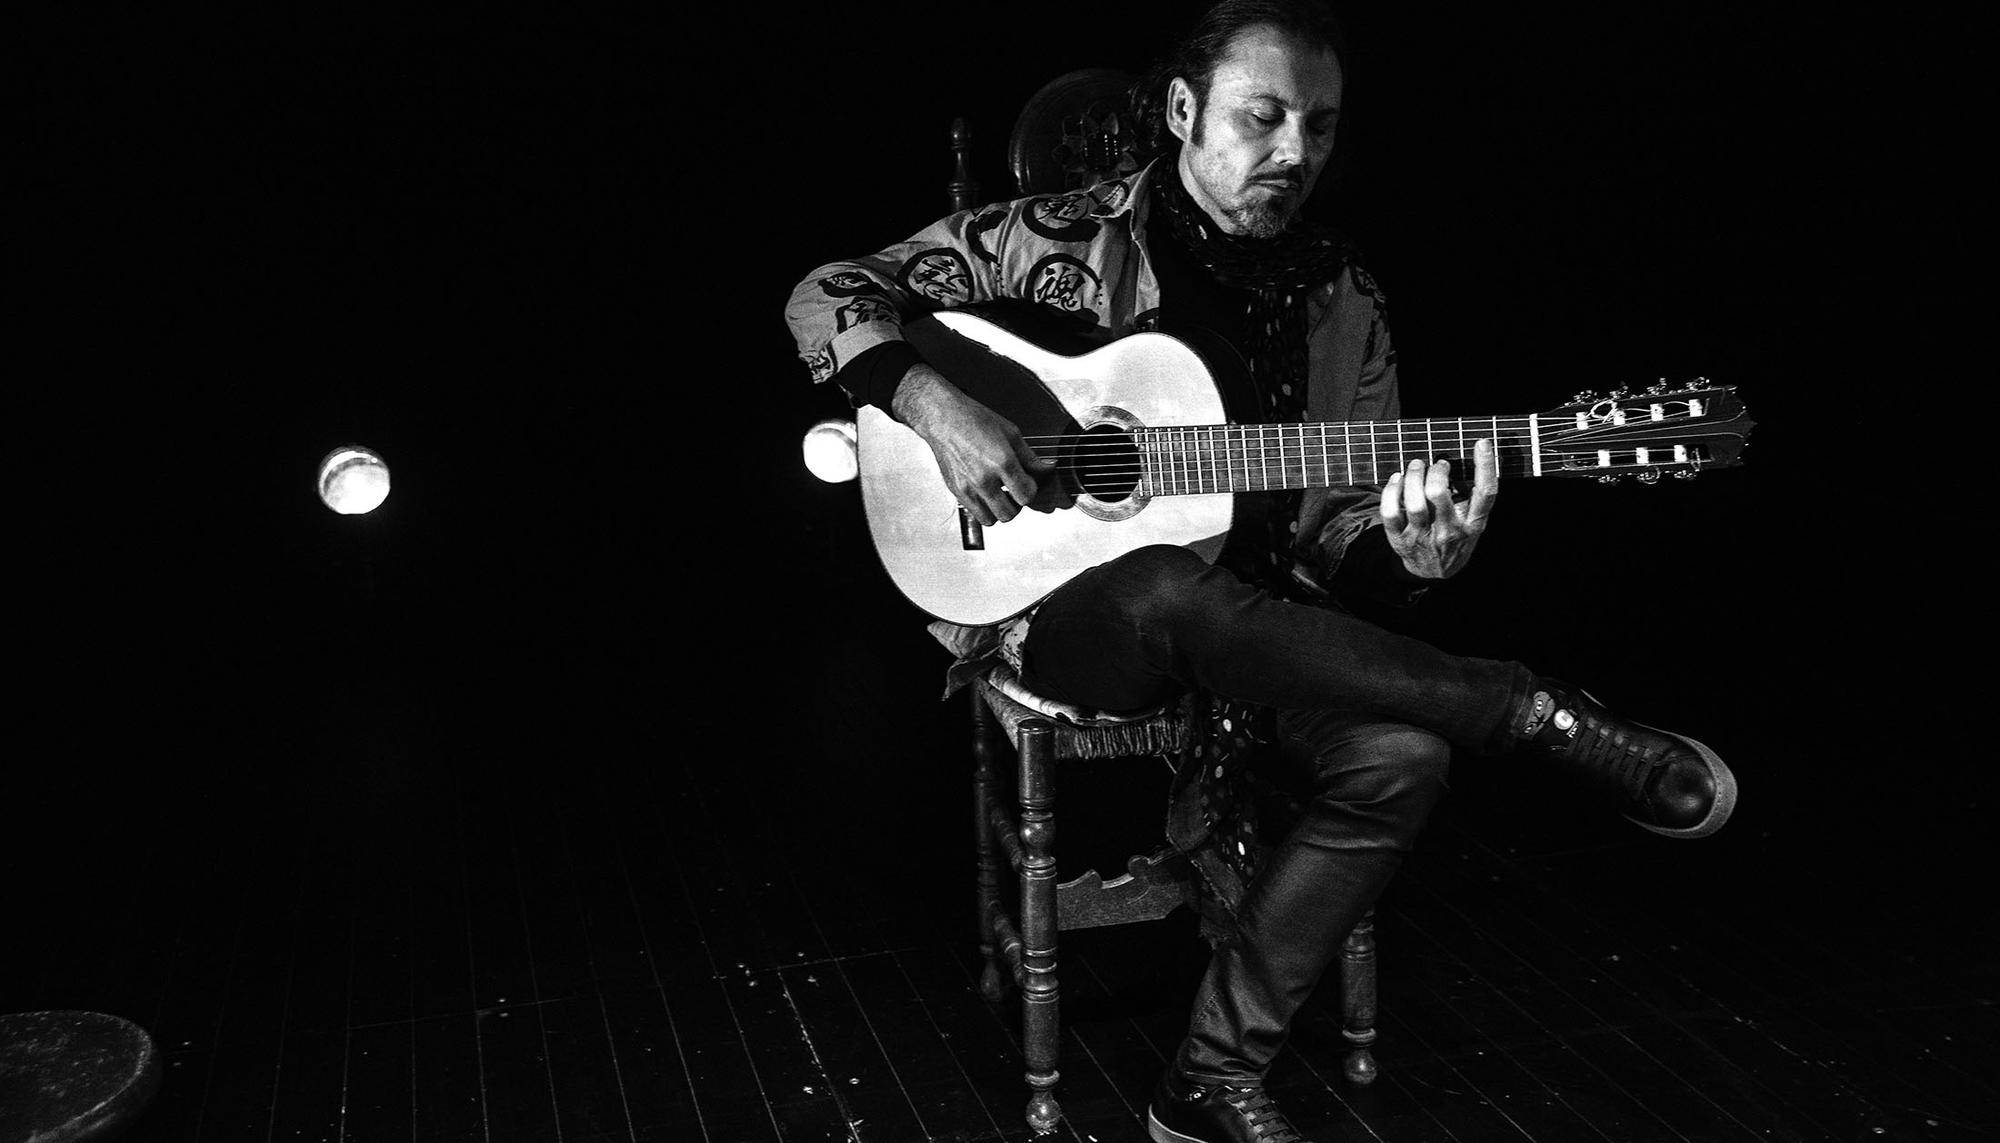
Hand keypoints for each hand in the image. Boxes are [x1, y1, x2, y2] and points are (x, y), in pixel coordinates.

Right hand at [892, 363, 1056, 525]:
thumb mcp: (1011, 433)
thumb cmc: (974, 420)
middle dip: (1016, 504)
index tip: (1029, 482)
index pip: (1026, 495)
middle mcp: (984, 478)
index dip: (1031, 490)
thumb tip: (1046, 470)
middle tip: (1015, 490)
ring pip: (991, 519)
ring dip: (999, 510)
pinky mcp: (956, 491)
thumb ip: (1030, 458)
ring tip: (1001, 494)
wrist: (943, 418)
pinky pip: (975, 513)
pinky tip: (986, 492)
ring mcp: (967, 487)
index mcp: (1002, 462)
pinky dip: (983, 508)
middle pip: (1010, 514)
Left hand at [1380, 437, 1497, 579]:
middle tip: (1435, 464)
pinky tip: (1397, 480)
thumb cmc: (1455, 537)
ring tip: (1416, 466)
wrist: (1435, 572)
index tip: (1482, 443)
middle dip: (1434, 471)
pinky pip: (1390, 512)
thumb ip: (1471, 496)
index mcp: (1473, 524)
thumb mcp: (1472, 522)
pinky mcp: (1400, 540)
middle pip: (1438, 494)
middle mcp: (1449, 531)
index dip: (1486, 466)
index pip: (1486, 493)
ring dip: (1412, 477)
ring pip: (1413, 502)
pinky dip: (1391, 491)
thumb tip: (1463, 459)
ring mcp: (1423, 537)